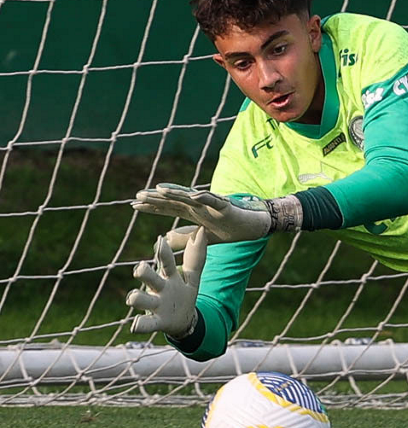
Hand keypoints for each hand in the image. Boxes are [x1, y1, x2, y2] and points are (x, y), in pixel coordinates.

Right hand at [126, 228, 206, 336]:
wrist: (182, 320)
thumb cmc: (183, 293)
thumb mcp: (192, 277)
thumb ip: (196, 257)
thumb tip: (202, 230)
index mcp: (170, 277)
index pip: (167, 262)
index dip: (164, 253)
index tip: (161, 240)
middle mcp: (159, 289)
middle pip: (149, 278)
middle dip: (144, 273)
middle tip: (141, 268)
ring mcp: (155, 305)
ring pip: (141, 299)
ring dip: (136, 298)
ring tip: (133, 297)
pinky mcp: (156, 322)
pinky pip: (146, 324)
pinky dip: (140, 325)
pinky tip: (134, 325)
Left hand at [132, 184, 272, 243]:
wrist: (253, 226)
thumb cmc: (230, 229)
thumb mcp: (203, 237)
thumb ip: (184, 236)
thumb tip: (164, 237)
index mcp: (192, 212)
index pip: (167, 208)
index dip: (151, 206)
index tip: (133, 204)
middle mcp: (199, 206)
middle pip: (174, 200)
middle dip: (156, 198)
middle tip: (137, 195)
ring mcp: (211, 204)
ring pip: (189, 197)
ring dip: (174, 193)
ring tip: (159, 190)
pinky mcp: (225, 206)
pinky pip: (214, 200)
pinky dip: (204, 197)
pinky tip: (193, 195)